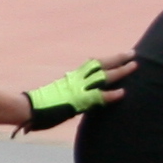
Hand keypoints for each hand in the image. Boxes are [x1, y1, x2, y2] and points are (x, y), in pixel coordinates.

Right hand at [17, 52, 131, 132]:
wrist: (27, 108)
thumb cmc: (36, 107)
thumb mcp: (54, 96)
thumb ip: (65, 96)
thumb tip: (69, 98)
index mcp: (71, 78)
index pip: (91, 65)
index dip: (106, 60)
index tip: (118, 56)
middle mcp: (76, 80)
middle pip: (101, 65)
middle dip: (117, 59)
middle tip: (132, 54)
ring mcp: (78, 89)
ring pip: (103, 76)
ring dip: (120, 71)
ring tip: (134, 66)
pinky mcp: (78, 101)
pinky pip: (98, 97)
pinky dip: (110, 95)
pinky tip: (122, 93)